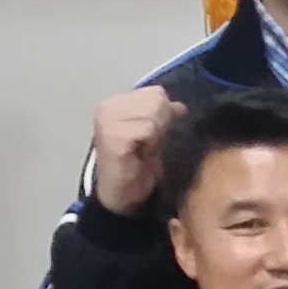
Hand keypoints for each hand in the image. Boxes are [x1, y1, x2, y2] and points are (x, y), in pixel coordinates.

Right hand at [90, 88, 183, 216]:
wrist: (123, 196)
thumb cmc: (138, 166)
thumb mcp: (155, 135)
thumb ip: (164, 116)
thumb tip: (180, 106)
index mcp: (116, 103)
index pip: (156, 92)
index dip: (166, 112)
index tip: (158, 134)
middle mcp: (108, 108)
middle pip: (156, 100)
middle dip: (163, 123)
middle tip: (151, 144)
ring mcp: (107, 121)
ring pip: (153, 113)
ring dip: (157, 134)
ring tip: (146, 149)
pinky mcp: (111, 137)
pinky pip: (147, 129)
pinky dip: (151, 143)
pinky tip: (142, 155)